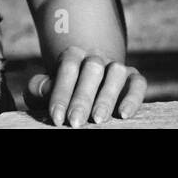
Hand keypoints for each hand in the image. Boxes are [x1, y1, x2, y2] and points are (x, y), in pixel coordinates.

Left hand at [24, 46, 145, 126]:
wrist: (86, 82)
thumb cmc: (62, 91)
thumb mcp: (46, 88)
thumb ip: (39, 87)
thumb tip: (44, 90)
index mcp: (73, 55)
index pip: (68, 67)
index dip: (62, 92)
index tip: (57, 118)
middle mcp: (96, 58)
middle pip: (92, 69)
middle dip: (83, 97)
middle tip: (75, 122)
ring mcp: (116, 66)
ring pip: (116, 73)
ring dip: (107, 96)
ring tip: (98, 119)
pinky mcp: (133, 79)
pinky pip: (138, 83)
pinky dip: (133, 98)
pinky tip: (124, 114)